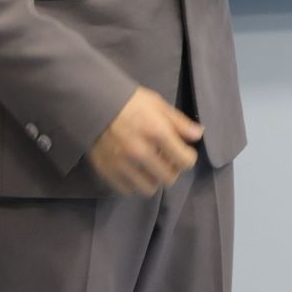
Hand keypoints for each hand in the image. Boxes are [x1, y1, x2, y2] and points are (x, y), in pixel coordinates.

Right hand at [86, 87, 201, 195]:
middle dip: (172, 170)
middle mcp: (141, 152)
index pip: (185, 161)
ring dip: (153, 179)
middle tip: (167, 160)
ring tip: (150, 167)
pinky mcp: (107, 171)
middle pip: (168, 178)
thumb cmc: (131, 102)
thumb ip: (180, 123)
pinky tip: (134, 170)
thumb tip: (198, 135)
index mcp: (157, 133)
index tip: (184, 153)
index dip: (188, 158)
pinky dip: (134, 182)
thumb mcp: (159, 105)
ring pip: (149, 188)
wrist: (94, 103)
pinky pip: (128, 189)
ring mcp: (123, 165)